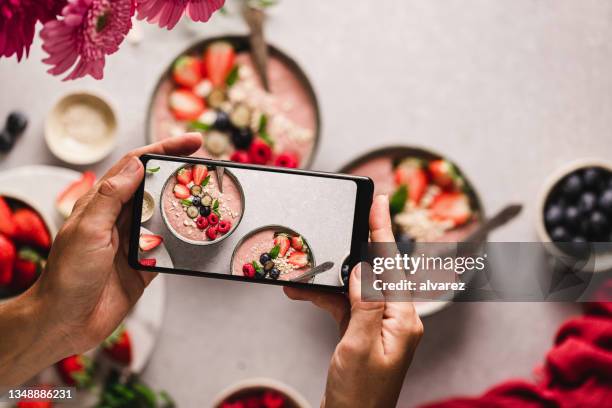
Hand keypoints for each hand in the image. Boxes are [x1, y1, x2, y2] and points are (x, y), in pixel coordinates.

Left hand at [0, 134, 201, 386]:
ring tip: (213, 197)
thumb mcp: (87, 230)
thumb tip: (136, 164)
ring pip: (167, 215)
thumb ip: (111, 197)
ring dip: (188, 206)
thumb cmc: (68, 276)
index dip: (164, 150)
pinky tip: (202, 234)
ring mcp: (134, 241)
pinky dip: (186, 239)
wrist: (66, 322)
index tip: (192, 143)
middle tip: (211, 168)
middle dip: (183, 174)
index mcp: (103, 202)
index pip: (136, 165)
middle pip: (156, 186)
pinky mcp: (146, 264)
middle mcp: (120, 217)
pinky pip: (171, 246)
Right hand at [284, 195, 422, 407]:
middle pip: (375, 272)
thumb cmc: (358, 396)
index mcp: (403, 321)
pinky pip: (346, 306)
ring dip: (328, 281)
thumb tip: (365, 268)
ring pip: (356, 288)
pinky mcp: (363, 334)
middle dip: (353, 250)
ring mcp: (380, 327)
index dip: (383, 231)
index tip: (379, 202)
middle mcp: (396, 321)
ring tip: (301, 277)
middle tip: (344, 221)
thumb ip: (365, 304)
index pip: (391, 267)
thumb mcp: (358, 346)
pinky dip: (326, 299)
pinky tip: (303, 293)